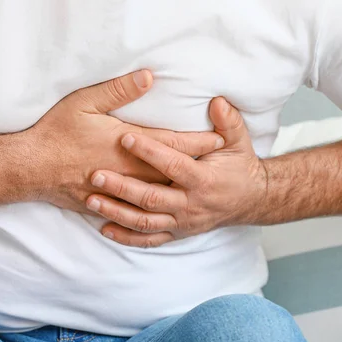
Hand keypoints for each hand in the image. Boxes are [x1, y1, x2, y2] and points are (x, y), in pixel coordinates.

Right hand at [27, 70, 223, 213]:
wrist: (30, 168)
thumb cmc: (57, 133)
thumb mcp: (86, 102)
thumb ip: (120, 91)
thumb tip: (150, 78)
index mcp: (128, 145)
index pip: (173, 144)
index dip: (198, 142)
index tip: (220, 140)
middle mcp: (129, 172)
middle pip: (172, 171)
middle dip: (198, 168)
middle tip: (221, 169)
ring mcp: (118, 192)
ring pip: (158, 195)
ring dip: (180, 191)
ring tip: (200, 190)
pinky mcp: (105, 205)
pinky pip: (136, 213)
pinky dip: (154, 212)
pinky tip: (165, 214)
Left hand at [85, 97, 266, 246]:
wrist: (250, 201)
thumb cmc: (239, 167)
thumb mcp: (239, 141)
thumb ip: (227, 121)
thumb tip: (216, 101)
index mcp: (204, 180)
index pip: (173, 165)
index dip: (149, 152)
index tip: (124, 136)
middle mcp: (191, 205)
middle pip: (151, 198)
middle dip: (122, 187)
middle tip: (96, 174)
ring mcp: (182, 223)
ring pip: (145, 221)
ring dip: (117, 212)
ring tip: (91, 200)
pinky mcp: (177, 233)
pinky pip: (149, 239)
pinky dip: (126, 237)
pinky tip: (103, 228)